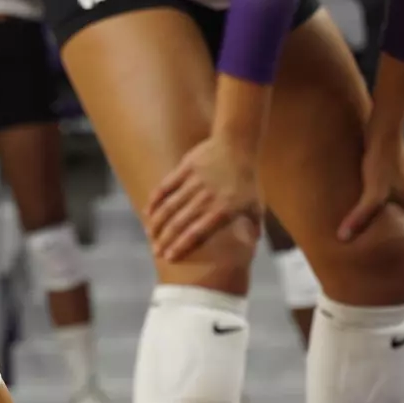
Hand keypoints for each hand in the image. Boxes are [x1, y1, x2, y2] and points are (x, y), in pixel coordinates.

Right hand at [147, 135, 259, 262]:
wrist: (238, 145)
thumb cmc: (247, 178)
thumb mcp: (256, 204)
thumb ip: (254, 225)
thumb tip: (253, 243)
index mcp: (223, 210)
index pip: (197, 233)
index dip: (181, 246)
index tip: (169, 257)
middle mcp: (206, 198)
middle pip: (179, 223)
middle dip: (165, 240)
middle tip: (156, 252)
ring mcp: (194, 182)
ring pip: (169, 207)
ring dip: (157, 223)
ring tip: (150, 235)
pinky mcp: (185, 169)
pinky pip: (165, 187)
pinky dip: (154, 200)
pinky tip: (148, 212)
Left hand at [339, 132, 403, 241]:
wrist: (385, 125)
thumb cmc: (381, 158)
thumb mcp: (372, 192)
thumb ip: (361, 215)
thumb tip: (343, 237)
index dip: (392, 235)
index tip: (378, 247)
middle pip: (396, 209)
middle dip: (383, 220)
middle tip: (365, 232)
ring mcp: (400, 172)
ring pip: (388, 194)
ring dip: (377, 203)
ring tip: (359, 212)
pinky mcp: (389, 160)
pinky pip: (381, 180)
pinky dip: (372, 188)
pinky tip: (358, 187)